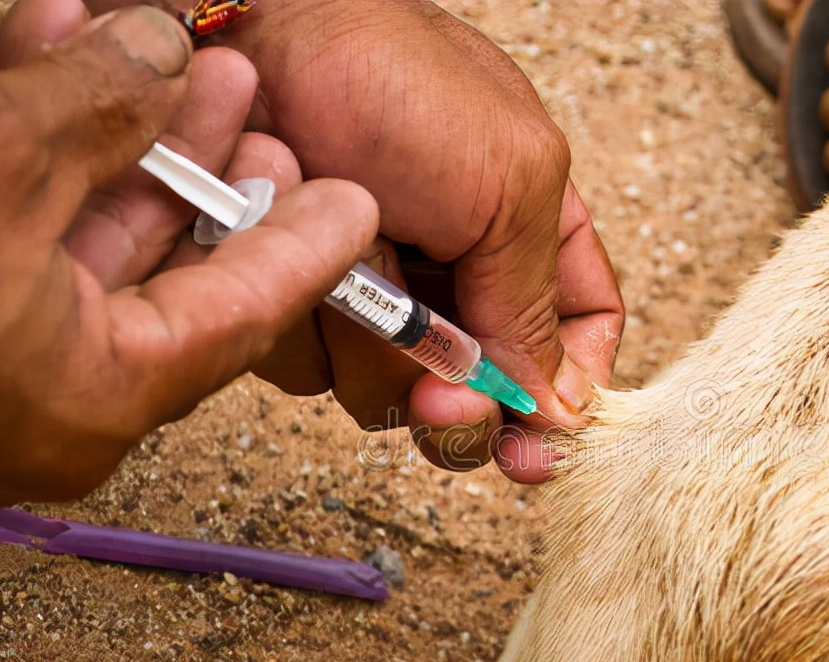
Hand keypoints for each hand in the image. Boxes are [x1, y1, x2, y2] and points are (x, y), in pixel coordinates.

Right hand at [0, 0, 377, 507]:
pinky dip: (25, 136)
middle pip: (163, 267)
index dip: (303, 247)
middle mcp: (49, 386)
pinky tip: (51, 49)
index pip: (238, 316)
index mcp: (94, 394)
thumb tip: (160, 47)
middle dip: (202, 164)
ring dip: (115, 130)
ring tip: (166, 45)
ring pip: (75, 228)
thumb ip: (86, 113)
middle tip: (250, 84)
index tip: (357, 200)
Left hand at [218, 0, 624, 482]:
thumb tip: (559, 408)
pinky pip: (308, 367)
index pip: (579, 339)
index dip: (565, 403)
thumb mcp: (507, 179)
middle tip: (438, 390)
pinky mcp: (297, 300)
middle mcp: (457, 275)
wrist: (250, 32)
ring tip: (350, 244)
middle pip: (480, 394)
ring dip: (368, 338)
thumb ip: (536, 301)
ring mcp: (375, 294)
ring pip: (387, 392)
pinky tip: (292, 248)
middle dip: (457, 398)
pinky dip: (299, 319)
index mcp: (531, 236)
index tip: (537, 452)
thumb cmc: (390, 75)